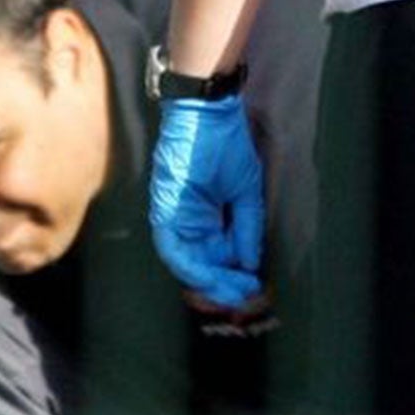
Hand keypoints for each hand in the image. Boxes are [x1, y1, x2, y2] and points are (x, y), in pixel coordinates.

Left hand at [148, 92, 265, 310]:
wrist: (208, 112)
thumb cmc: (226, 144)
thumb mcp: (246, 192)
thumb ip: (247, 229)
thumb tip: (251, 264)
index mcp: (206, 217)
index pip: (218, 258)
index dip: (232, 277)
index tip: (250, 291)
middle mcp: (187, 222)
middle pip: (201, 266)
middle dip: (221, 287)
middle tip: (240, 301)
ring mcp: (173, 216)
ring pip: (185, 263)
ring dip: (206, 282)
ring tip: (228, 295)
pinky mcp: (163, 209)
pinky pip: (172, 247)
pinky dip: (189, 265)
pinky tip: (208, 277)